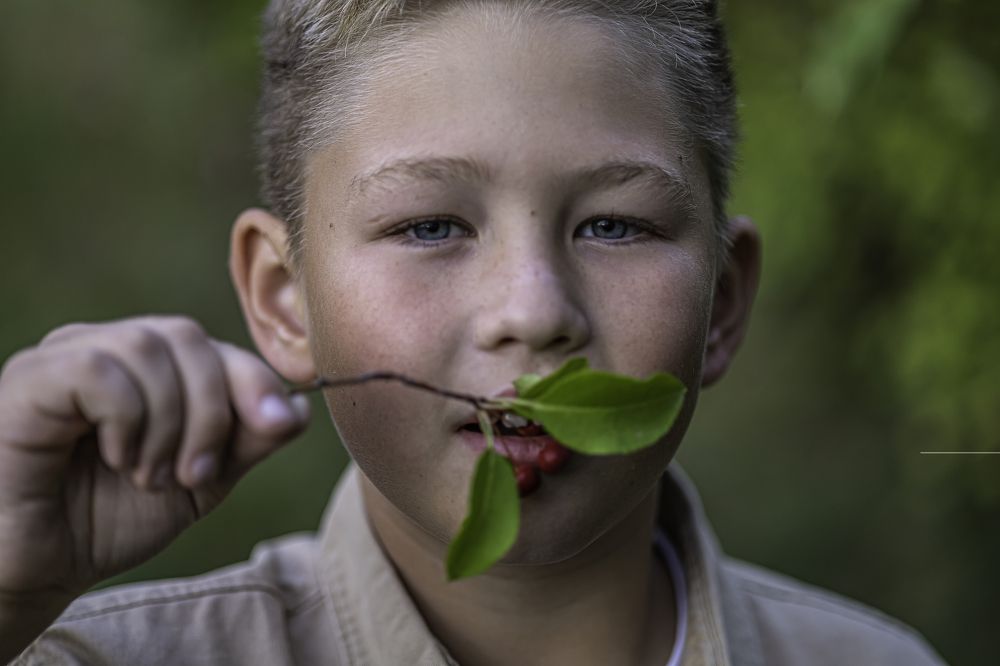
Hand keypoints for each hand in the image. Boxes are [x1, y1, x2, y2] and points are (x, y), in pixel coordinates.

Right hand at [0, 315, 309, 606]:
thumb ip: (247, 441)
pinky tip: (117, 458)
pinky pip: (98, 369)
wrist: (38, 569)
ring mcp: (64, 356)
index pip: (216, 347)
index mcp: (149, 366)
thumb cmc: (109, 519)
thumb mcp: (199, 481)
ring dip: (168, 423)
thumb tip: (297, 409)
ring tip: (150, 475)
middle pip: (189, 337)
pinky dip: (126, 418)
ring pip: (148, 347)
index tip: (278, 427)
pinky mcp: (30, 379)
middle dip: (212, 410)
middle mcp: (107, 347)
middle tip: (195, 473)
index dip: (256, 381)